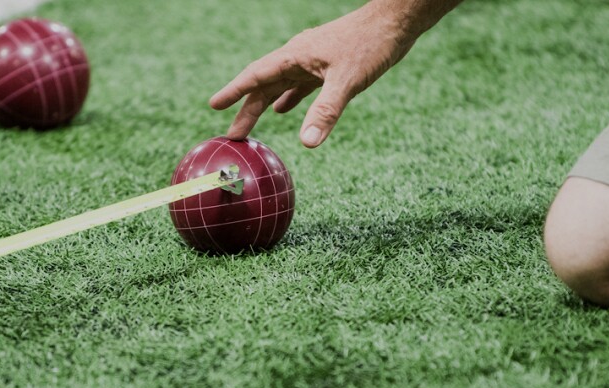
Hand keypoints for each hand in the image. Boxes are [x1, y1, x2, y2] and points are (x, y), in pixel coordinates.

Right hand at [210, 5, 419, 147]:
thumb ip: (326, 111)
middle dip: (247, 109)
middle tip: (232, 135)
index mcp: (295, 56)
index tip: (214, 105)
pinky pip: (299, 85)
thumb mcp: (347, 81)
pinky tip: (284, 110)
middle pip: (264, 85)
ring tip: (250, 125)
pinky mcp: (327, 66)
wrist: (394, 23)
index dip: (234, 91)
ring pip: (280, 86)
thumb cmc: (370, 44)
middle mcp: (298, 57)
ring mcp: (312, 61)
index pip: (256, 76)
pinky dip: (289, 98)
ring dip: (264, 105)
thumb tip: (307, 143)